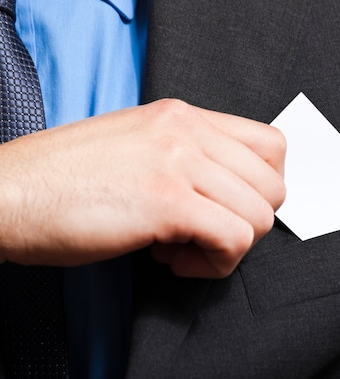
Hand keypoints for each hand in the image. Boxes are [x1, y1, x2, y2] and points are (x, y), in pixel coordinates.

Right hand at [0, 99, 285, 277]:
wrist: (5, 193)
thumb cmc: (64, 179)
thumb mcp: (138, 145)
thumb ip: (189, 155)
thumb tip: (231, 189)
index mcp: (184, 116)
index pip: (271, 145)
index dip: (262, 187)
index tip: (231, 207)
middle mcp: (188, 131)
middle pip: (273, 185)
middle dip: (247, 222)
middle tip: (206, 232)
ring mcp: (179, 162)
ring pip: (259, 216)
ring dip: (229, 247)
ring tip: (182, 248)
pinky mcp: (167, 201)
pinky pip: (234, 239)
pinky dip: (214, 263)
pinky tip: (174, 259)